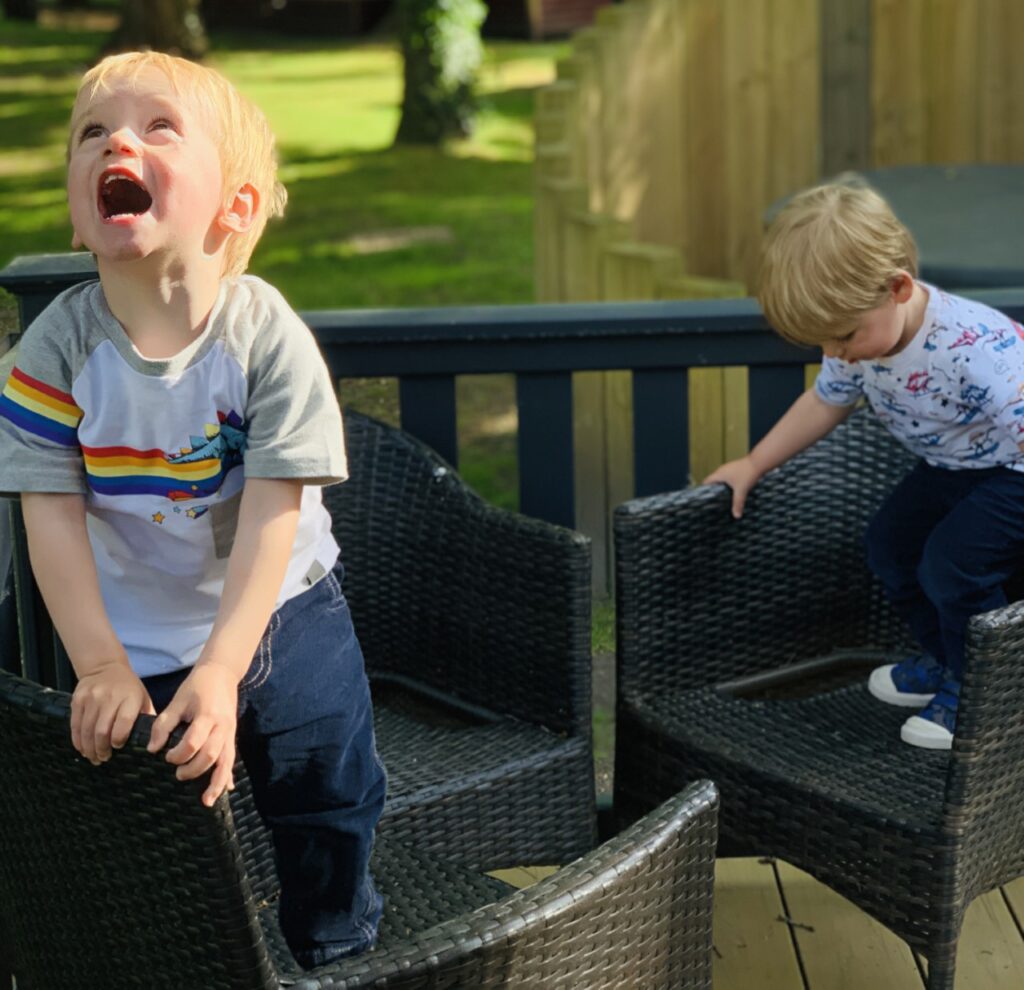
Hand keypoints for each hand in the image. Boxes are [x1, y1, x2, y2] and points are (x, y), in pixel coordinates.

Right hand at [71, 661, 155, 765]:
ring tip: (94, 757)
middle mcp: (109, 697)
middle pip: (102, 730)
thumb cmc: (128, 687)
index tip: (118, 747)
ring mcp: (91, 698)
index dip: (119, 738)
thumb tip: (155, 739)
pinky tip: (83, 748)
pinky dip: (78, 740)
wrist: (104, 667)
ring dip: (89, 748)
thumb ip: (147, 717)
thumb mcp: (142, 697)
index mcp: (129, 697)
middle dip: (102, 749)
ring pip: (87, 730)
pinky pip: (75, 725)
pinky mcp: (77, 700)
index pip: (124, 722)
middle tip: (104, 758)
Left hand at [147, 662, 239, 807]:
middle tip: (177, 775)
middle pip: (211, 755)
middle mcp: (222, 727)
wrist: (222, 673)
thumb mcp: (177, 701)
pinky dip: (228, 775)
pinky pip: (232, 759)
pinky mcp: (232, 737)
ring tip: (206, 801)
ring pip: (226, 762)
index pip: (194, 741)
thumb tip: (152, 749)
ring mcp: (230, 733)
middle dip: (193, 770)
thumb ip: (164, 724)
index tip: (166, 757)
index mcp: (207, 716)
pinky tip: (226, 790)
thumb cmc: (197, 686)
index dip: (179, 754)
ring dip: (216, 782)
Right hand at [703, 455, 761, 518]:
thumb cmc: (748, 474)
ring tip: (722, 498)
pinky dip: (728, 484)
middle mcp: (722, 470)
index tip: (704, 500)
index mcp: (719, 474)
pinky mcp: (735, 468)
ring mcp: (729, 468)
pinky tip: (733, 490)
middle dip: (713, 491)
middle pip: (713, 481)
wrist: (759, 462)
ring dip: (721, 487)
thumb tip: (736, 516)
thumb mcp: (742, 490)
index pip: (706, 482)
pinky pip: (728, 477)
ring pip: (721, 479)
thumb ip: (738, 503)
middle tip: (713, 502)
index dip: (703, 491)